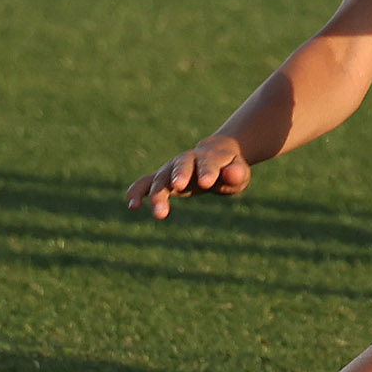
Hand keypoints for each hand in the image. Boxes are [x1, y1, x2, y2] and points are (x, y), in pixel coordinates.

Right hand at [128, 137, 248, 217]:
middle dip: (179, 175)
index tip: (206, 183)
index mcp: (210, 157)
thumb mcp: (239, 172)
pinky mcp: (162, 178)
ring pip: (161, 178)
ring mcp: (172, 169)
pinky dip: (137, 191)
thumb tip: (234, 173)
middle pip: (181, 165)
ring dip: (157, 194)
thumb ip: (237, 173)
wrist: (216, 157)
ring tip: (159, 214)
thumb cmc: (230, 168)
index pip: (208, 163)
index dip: (207, 171)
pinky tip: (132, 205)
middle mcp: (188, 160)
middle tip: (178, 186)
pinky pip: (145, 183)